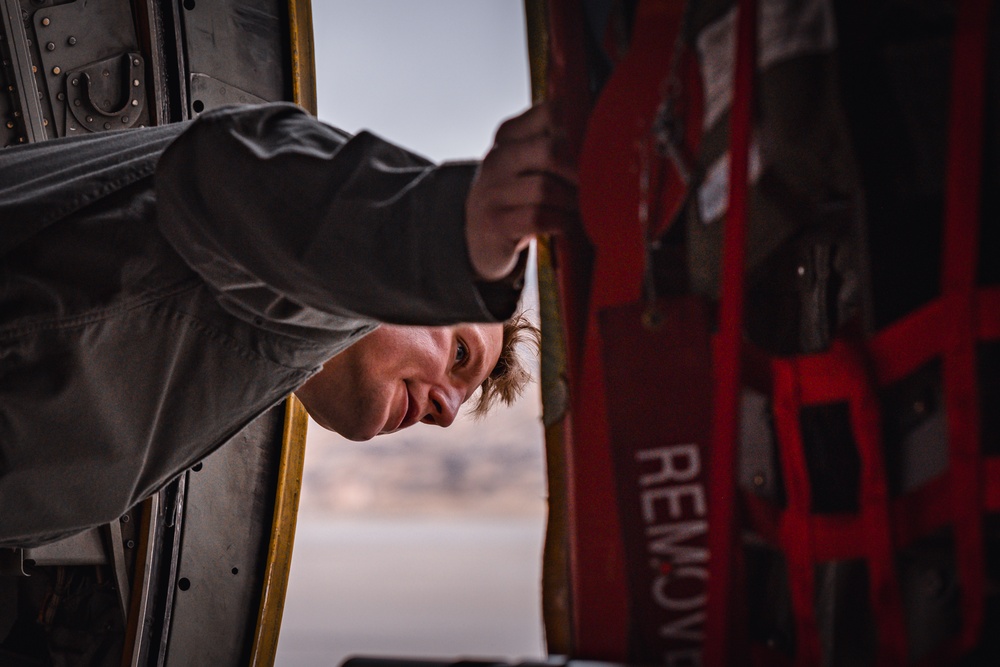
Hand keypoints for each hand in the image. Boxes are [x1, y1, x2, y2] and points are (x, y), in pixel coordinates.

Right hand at [465, 102, 577, 281]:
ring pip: (546, 188)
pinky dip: (559, 222)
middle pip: (551, 150)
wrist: (480, 237)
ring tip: (576, 208)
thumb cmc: (518, 197)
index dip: (577, 132)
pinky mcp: (496, 222)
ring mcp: (492, 190)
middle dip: (578, 172)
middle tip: (591, 187)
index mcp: (508, 136)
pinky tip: (562, 224)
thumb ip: (555, 145)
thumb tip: (608, 141)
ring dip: (570, 202)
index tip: (589, 152)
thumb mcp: (528, 163)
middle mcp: (497, 158)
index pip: (550, 113)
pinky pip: (538, 217)